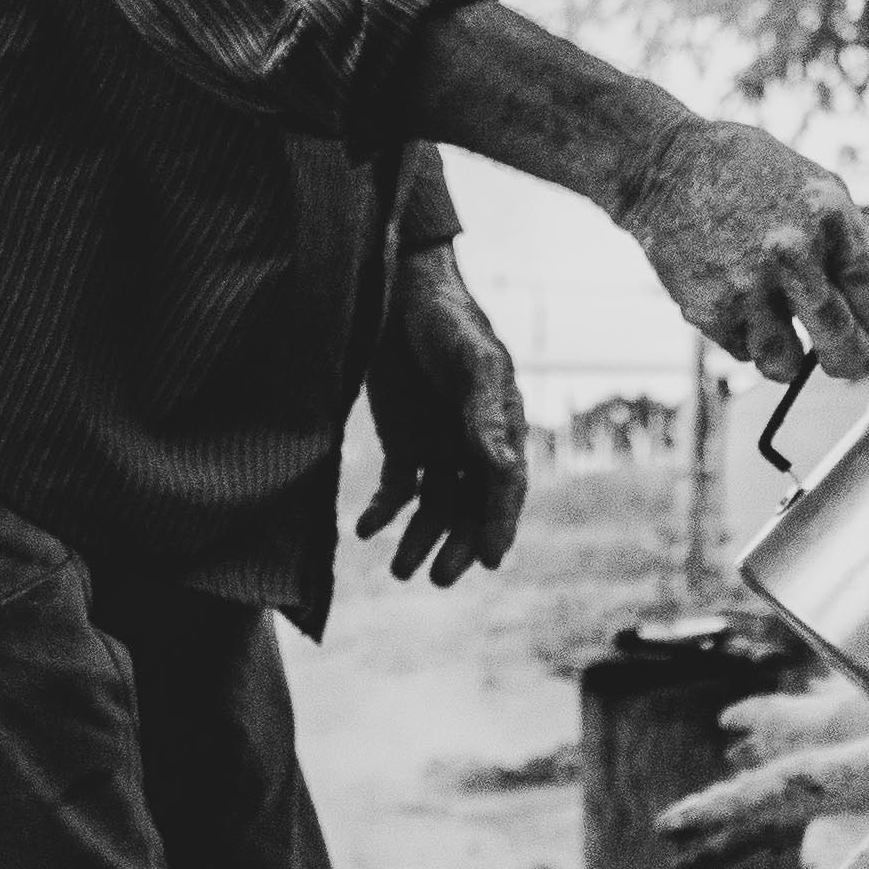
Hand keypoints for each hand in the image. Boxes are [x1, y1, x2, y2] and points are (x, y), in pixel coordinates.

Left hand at [359, 245, 526, 584]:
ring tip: (399, 570)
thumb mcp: (470, 360)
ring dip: (420, 537)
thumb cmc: (445, 319)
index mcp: (502, 421)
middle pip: (470, 504)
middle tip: (440, 579)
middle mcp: (474, 440)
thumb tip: (501, 468)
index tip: (487, 561)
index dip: (498, 523)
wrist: (395, 290)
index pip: (504, 484)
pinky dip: (384, 512)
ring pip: (434, 504)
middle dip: (456, 543)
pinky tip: (364, 531)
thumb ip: (484, 412)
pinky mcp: (405, 439)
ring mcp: (439, 442)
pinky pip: (399, 487)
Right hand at [617, 118, 868, 385]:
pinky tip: (737, 301)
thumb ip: (866, 257)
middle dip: (845, 359)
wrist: (666, 166)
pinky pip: (742, 353)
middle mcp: (792, 254)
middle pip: (843, 347)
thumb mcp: (824, 195)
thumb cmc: (756, 178)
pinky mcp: (706, 308)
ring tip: (778, 325)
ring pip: (787, 366)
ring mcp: (746, 284)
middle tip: (837, 355)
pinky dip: (745, 339)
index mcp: (831, 220)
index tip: (865, 327)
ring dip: (789, 357)